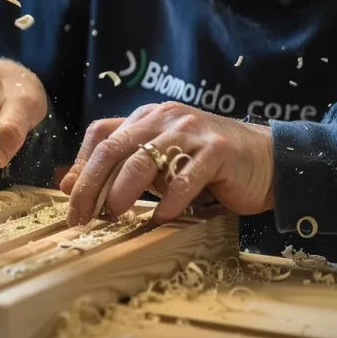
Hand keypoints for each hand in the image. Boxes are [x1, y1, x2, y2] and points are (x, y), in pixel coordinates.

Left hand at [59, 102, 273, 226]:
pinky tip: (160, 219)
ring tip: (113, 216)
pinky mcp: (218, 150)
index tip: (69, 197)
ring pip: (145, 160)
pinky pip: (186, 178)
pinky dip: (170, 201)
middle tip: (80, 216)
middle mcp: (166, 119)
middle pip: (116, 147)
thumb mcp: (161, 161)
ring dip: (123, 191)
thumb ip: (124, 166)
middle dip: (92, 184)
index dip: (81, 165)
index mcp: (148, 118)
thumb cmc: (208, 164)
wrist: (267, 159)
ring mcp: (192, 132)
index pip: (102, 134)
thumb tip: (71, 185)